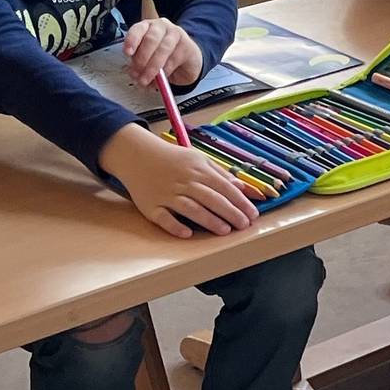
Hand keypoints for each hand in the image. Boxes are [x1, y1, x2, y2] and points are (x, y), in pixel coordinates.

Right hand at [100, 124, 256, 238]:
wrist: (137, 155)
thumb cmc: (172, 159)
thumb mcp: (198, 159)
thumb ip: (220, 173)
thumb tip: (241, 187)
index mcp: (198, 170)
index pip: (224, 187)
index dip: (240, 201)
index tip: (253, 213)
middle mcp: (184, 182)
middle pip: (211, 199)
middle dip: (230, 212)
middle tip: (244, 225)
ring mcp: (166, 194)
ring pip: (191, 208)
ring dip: (209, 220)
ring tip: (225, 231)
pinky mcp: (151, 206)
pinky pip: (163, 218)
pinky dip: (175, 226)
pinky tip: (187, 233)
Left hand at [123, 18, 203, 91]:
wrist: (186, 61)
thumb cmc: (162, 56)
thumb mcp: (146, 58)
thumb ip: (138, 63)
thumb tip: (134, 74)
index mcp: (147, 26)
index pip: (138, 29)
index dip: (132, 41)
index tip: (128, 53)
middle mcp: (161, 26)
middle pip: (151, 39)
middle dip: (142, 59)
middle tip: (137, 74)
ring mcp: (176, 34)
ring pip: (163, 49)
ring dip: (152, 67)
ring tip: (146, 80)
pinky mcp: (187, 45)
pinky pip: (174, 59)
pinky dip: (165, 71)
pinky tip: (161, 77)